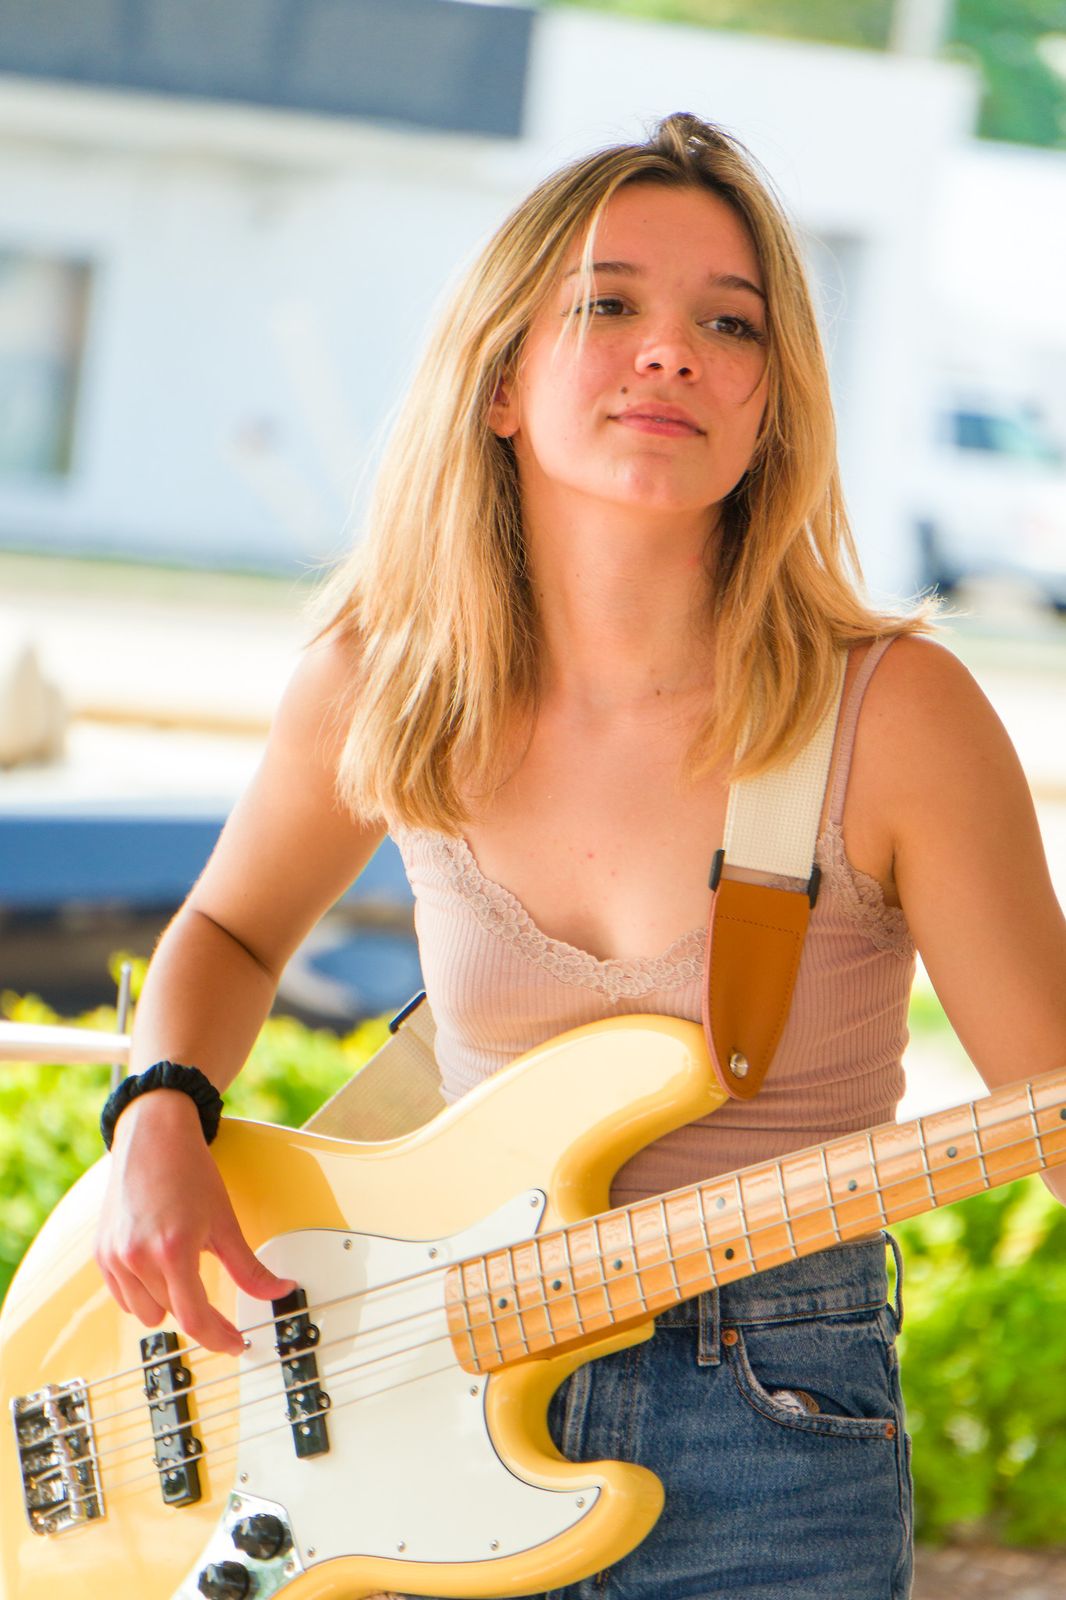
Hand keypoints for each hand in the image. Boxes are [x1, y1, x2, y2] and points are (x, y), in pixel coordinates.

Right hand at [95, 1089, 295, 1355]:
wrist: (154, 1137)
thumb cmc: (189, 1172)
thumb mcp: (226, 1222)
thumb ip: (249, 1267)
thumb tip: (278, 1290)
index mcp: (173, 1251)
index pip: (196, 1318)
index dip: (219, 1338)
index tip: (235, 1343)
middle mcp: (138, 1258)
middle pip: (174, 1315)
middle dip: (198, 1308)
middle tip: (215, 1293)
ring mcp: (115, 1257)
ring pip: (146, 1312)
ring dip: (168, 1301)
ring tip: (180, 1267)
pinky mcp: (100, 1254)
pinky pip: (123, 1297)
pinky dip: (143, 1291)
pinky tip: (157, 1265)